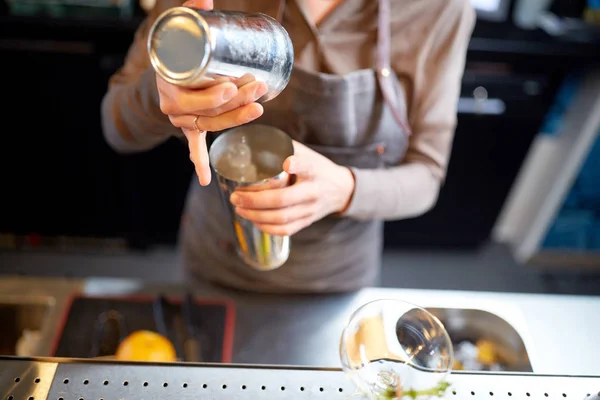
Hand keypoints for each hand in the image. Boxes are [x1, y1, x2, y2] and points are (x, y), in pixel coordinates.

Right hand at [156, 0, 267, 185]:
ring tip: (259, 108)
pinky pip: (193, 146)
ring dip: (234, 120)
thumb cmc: (177, 50)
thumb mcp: (180, 31)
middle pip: (206, 112)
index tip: (234, 86)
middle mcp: (172, 105)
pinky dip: (199, 162)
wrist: (164, 68)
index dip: (213, 94)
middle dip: (234, 104)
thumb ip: (191, 13)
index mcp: (168, 84)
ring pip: (210, 125)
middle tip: (257, 91)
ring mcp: (182, 119)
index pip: (193, 95)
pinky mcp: (190, 126)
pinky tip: (205, 179)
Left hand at [230, 141, 355, 235]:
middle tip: (235, 196)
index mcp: (313, 169)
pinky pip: (285, 230)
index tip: (285, 163)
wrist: (341, 190)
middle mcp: (313, 191)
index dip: (296, 164)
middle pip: (283, 199)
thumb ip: (285, 148)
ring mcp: (310, 209)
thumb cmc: (318, 168)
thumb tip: (253, 141)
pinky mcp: (308, 221)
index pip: (305, 166)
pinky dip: (266, 227)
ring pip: (281, 218)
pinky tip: (253, 220)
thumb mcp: (307, 153)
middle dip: (254, 200)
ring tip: (239, 208)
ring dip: (256, 215)